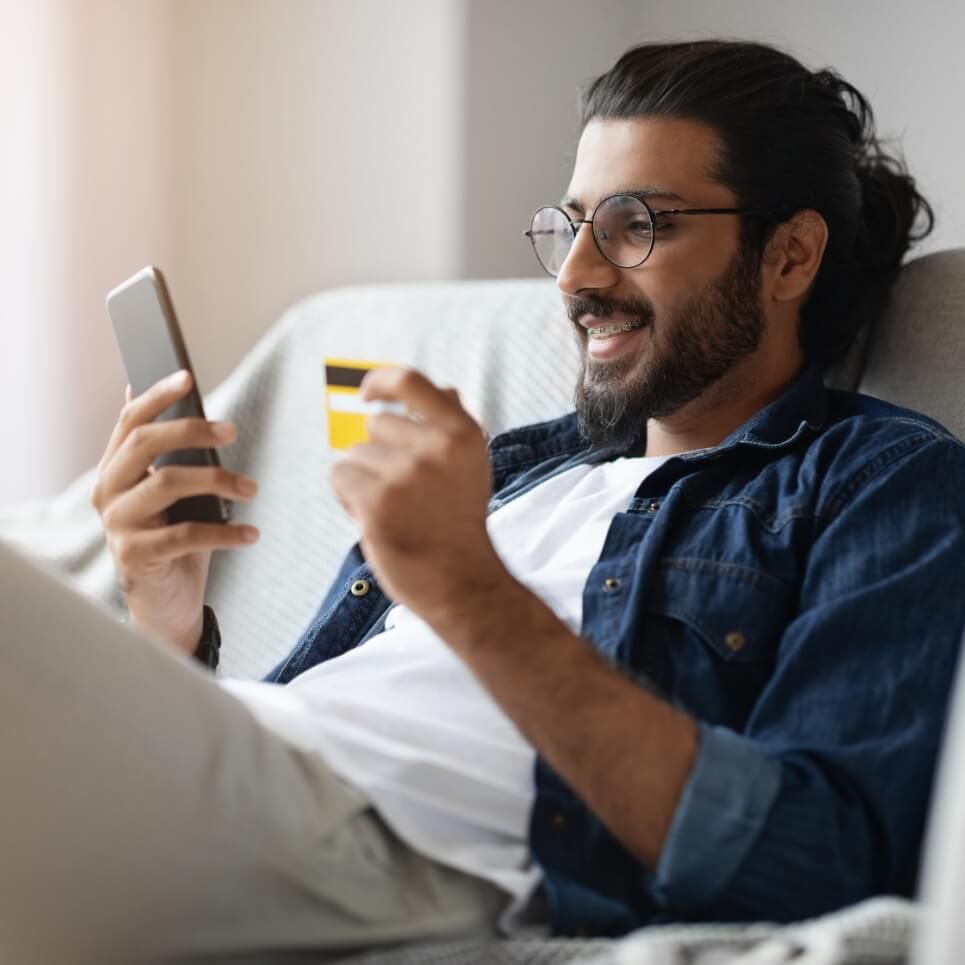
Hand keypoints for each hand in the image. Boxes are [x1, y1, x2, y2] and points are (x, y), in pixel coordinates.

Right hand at [90, 370, 259, 654]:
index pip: (130, 422)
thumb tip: (172, 401)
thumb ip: (170, 456)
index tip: (187, 377)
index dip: (157, 396)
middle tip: (232, 429)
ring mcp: (118, 525)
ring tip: (252, 487)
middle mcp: (108, 493)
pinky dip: (225, 533)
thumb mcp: (175, 496)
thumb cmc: (176, 542)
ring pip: (166, 483)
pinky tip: (252, 534)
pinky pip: (185, 534)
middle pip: (144, 444)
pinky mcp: (135, 556)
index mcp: (116, 471)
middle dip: (191, 430)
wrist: (166, 605)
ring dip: (218, 480)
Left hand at [329, 367, 511, 626]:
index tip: (366, 394)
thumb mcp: (472, 467)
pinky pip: (340, 475)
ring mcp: (405, 474)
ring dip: (363, 479)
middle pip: (376, 425)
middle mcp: (436, 448)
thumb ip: (454, 427)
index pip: (411, 381)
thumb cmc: (459, 523)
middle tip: (403, 492)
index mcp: (463, 433)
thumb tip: (445, 387)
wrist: (463, 582)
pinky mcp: (377, 501)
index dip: (381, 381)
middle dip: (379, 453)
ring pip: (355, 453)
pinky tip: (373, 519)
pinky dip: (347, 497)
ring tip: (394, 510)